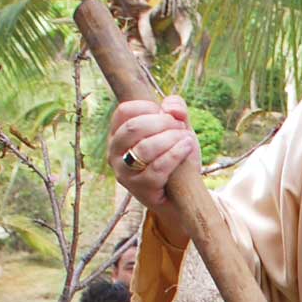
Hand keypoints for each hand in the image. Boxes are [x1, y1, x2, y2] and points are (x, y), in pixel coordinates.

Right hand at [107, 95, 200, 219]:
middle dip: (162, 123)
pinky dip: (175, 155)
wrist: (182, 194)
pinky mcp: (139, 188)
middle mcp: (115, 152)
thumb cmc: (175, 156)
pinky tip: (187, 148)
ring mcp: (124, 172)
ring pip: (144, 148)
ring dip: (170, 139)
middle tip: (180, 126)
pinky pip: (157, 168)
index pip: (124, 112)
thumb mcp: (177, 129)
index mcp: (118, 134)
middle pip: (133, 128)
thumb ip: (177, 110)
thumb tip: (171, 107)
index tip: (166, 113)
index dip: (148, 107)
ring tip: (187, 138)